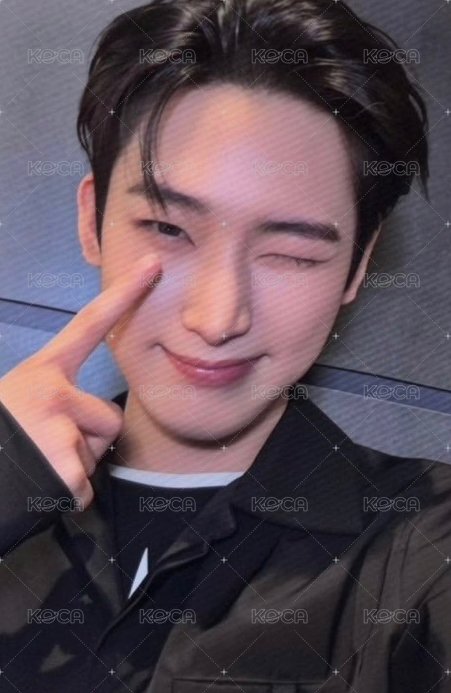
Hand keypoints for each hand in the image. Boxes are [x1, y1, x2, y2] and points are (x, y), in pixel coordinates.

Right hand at [0, 253, 161, 507]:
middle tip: (46, 448)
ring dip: (75, 468)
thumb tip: (83, 424)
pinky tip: (38, 490)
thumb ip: (53, 397)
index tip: (152, 265)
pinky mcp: (66, 469)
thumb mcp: (15, 402)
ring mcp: (61, 430)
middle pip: (110, 418)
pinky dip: (67, 498)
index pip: (89, 324)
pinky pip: (86, 489)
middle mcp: (54, 393)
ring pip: (98, 454)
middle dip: (89, 441)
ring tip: (37, 467)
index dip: (123, 294)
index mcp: (41, 372)